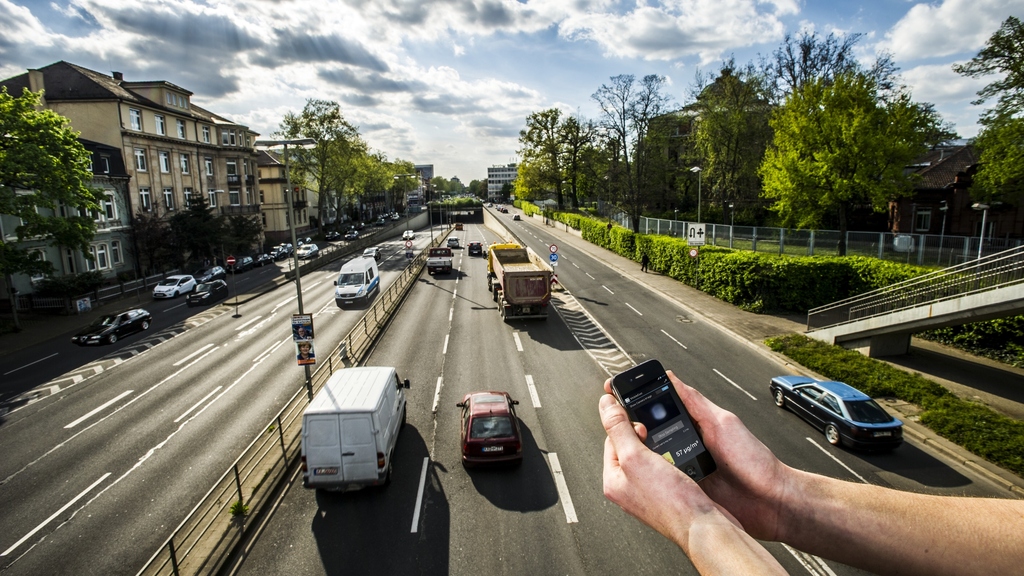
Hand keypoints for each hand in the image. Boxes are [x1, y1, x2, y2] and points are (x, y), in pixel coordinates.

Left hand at [600, 392, 723, 546]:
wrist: (703, 526)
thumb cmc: (671, 502)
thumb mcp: (636, 456)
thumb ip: (618, 428)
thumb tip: (604, 405)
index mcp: (613, 480)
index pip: (611, 439)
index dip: (627, 426)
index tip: (642, 425)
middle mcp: (627, 487)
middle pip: (631, 446)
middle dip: (646, 438)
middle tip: (657, 443)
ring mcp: (647, 492)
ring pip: (650, 456)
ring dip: (661, 449)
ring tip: (670, 456)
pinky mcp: (667, 494)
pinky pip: (666, 468)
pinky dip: (673, 461)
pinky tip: (680, 464)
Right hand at [603, 371, 791, 541]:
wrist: (772, 502)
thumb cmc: (755, 461)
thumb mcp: (723, 423)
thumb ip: (696, 402)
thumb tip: (671, 378)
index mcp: (695, 425)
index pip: (662, 408)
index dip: (640, 402)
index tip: (618, 393)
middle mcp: (688, 445)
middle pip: (652, 435)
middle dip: (635, 432)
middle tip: (621, 428)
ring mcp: (685, 469)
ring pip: (653, 460)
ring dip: (644, 458)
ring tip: (633, 453)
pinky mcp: (687, 490)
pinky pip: (664, 482)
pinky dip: (656, 479)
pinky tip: (650, 477)